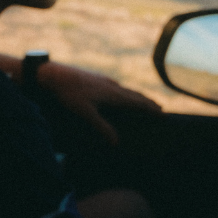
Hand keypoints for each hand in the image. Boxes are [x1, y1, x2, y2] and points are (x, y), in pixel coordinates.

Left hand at [35, 61, 160, 143]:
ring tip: (143, 101)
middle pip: (135, 95)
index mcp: (113, 94)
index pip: (137, 102)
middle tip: (159, 108)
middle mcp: (112, 85)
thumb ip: (101, 128)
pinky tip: (118, 92)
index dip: (150, 109)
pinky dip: (124, 92)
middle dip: (147, 102)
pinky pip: (116, 86)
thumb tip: (116, 143)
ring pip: (126, 90)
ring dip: (137, 96)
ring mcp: (104, 80)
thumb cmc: (69, 94)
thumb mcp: (85, 113)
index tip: (163, 114)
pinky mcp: (96, 78)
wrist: (54, 74)